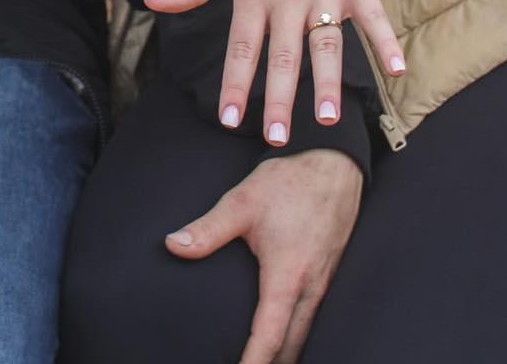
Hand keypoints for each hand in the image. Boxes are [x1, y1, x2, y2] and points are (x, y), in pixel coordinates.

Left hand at [144, 0, 403, 143]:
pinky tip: (397, 72)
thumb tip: (149, 0)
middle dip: (279, 99)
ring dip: (328, 81)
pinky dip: (386, 42)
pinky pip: (374, 16)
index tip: (229, 119)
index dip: (234, 84)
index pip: (240, 46)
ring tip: (329, 118)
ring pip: (326, 43)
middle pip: (283, 55)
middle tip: (276, 139)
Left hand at [166, 148, 361, 363]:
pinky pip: (313, 317)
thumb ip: (208, 229)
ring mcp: (324, 283)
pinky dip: (296, 335)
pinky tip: (282, 333)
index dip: (252, 363)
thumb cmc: (288, 182)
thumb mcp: (242, 202)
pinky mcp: (328, 274)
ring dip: (284, 352)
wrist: (333, 163)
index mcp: (288, 276)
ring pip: (305, 334)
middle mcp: (310, 287)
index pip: (269, 337)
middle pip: (291, 346)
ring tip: (261, 360)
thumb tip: (173, 245)